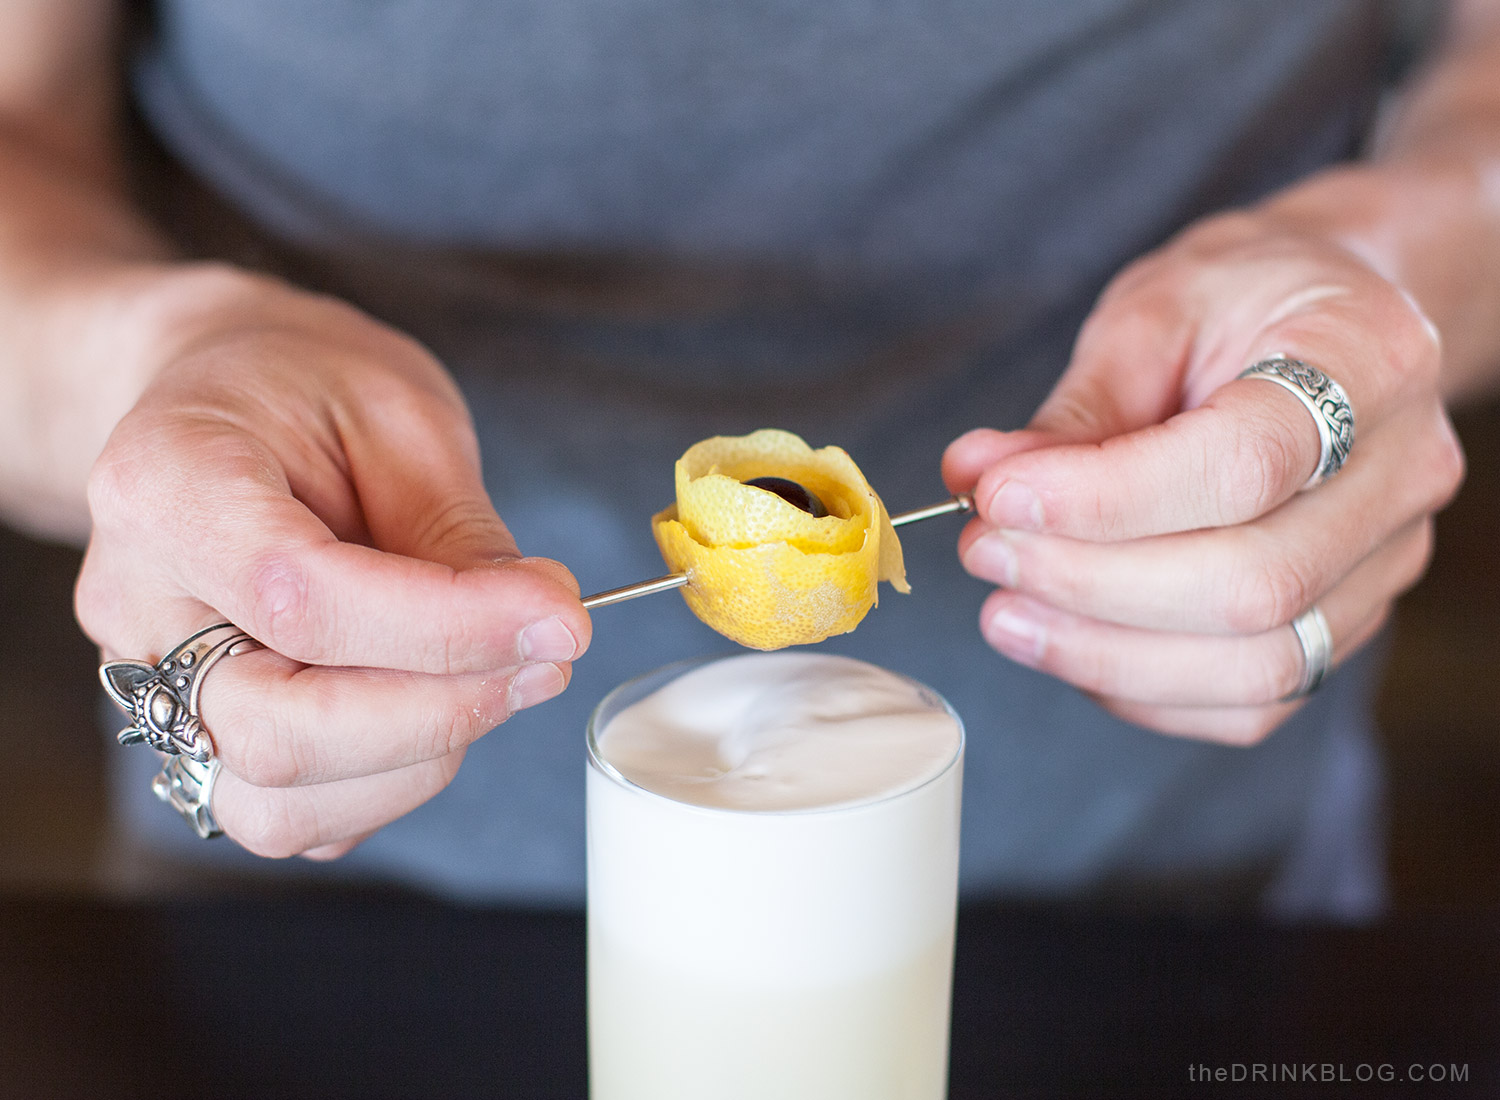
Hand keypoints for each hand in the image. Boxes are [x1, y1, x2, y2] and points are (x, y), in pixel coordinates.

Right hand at [76, 268, 591, 855]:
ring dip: (421, 758)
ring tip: (499, 672)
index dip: (448, 627)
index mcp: (166, 485)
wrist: (223, 396)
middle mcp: (137, 603)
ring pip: (279, 804)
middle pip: (276, 730)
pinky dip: (392, 782)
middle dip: (441, 710)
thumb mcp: (399, 415)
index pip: (301, 598)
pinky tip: (444, 700)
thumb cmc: (305, 388)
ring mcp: (153, 683)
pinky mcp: (198, 735)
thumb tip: (539, 630)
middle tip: (547, 654)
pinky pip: (294, 815)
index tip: (559, 616)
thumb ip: (458, 533)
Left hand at [943, 209, 1463, 743]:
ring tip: (1005, 612)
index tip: (995, 497)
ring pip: (1255, 665)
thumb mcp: (1153, 314)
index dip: (1104, 499)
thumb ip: (1075, 409)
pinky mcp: (1349, 624)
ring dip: (1103, 652)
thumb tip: (977, 480)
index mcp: (1368, 361)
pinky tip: (1067, 643)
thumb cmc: (1239, 303)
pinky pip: (1250, 702)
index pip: (1241, 467)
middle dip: (1088, 583)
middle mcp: (1403, 475)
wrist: (1326, 321)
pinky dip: (1143, 688)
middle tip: (983, 550)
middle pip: (1250, 585)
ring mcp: (1388, 564)